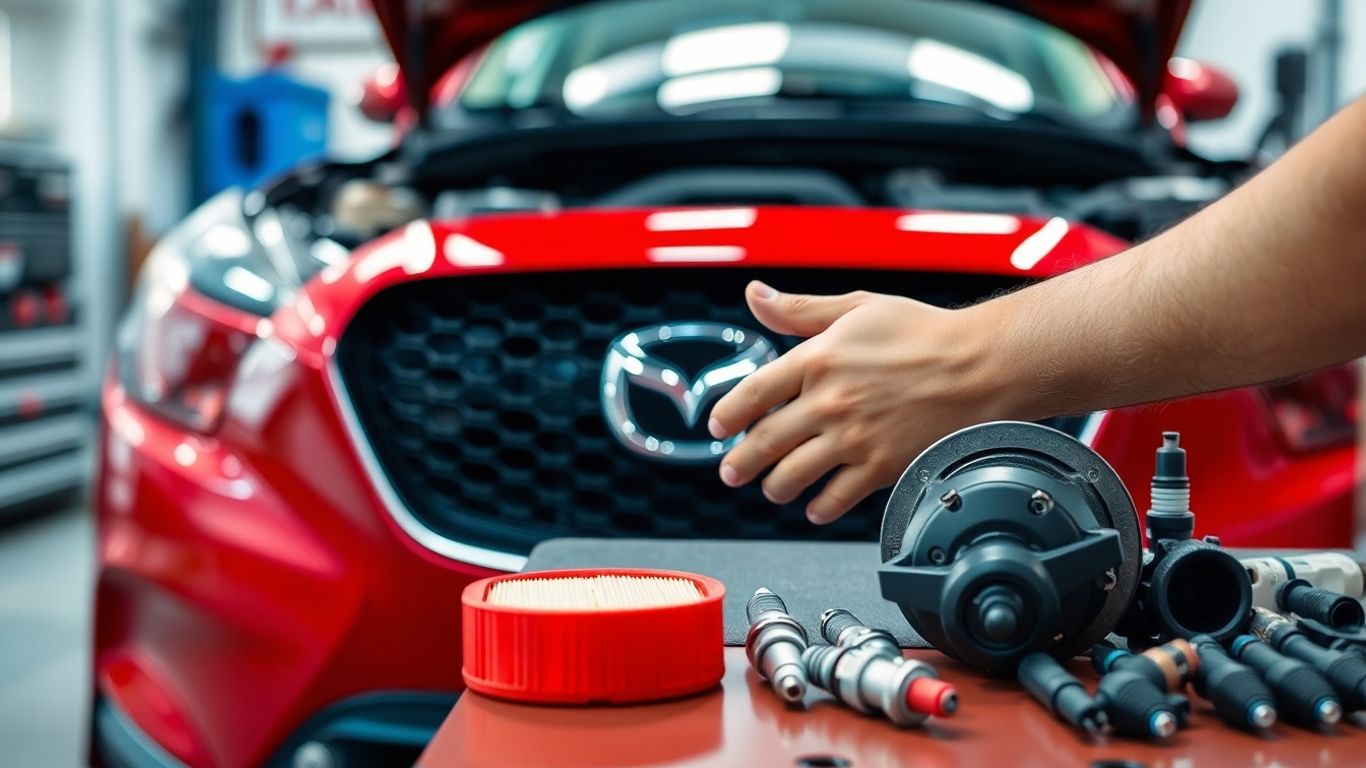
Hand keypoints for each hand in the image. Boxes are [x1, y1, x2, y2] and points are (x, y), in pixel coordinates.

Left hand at [709, 281, 1002, 523]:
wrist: (982, 366)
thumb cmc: (923, 332)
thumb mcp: (856, 307)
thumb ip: (799, 309)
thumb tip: (753, 295)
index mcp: (817, 358)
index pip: (752, 393)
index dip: (728, 414)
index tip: (717, 428)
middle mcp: (828, 401)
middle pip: (764, 442)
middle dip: (740, 462)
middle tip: (731, 472)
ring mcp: (853, 438)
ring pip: (792, 475)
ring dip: (774, 487)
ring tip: (772, 488)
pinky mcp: (880, 467)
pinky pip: (834, 498)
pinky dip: (819, 506)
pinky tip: (815, 505)